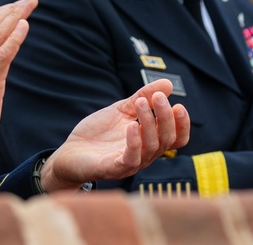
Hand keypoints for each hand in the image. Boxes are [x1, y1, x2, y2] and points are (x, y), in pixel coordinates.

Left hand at [38, 79, 189, 191]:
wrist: (70, 151)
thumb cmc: (99, 133)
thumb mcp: (122, 110)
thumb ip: (143, 97)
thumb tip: (168, 83)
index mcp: (149, 141)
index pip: (176, 138)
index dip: (182, 124)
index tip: (179, 105)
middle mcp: (145, 154)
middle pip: (167, 140)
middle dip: (165, 117)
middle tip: (159, 97)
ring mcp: (130, 163)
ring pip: (151, 147)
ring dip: (148, 123)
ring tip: (141, 103)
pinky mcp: (113, 168)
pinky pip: (131, 159)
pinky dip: (134, 142)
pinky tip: (131, 126)